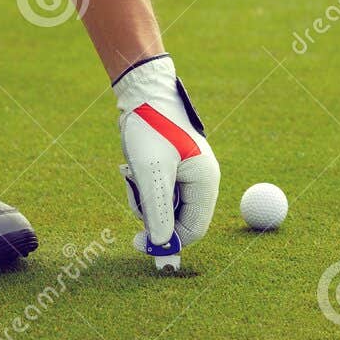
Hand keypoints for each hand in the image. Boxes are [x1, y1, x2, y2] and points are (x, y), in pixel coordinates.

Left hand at [113, 55, 219, 253]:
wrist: (142, 94)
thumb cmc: (150, 128)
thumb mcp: (151, 173)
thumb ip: (158, 210)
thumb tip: (161, 245)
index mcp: (206, 182)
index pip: (194, 229)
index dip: (169, 241)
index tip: (138, 243)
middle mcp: (202, 181)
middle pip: (179, 220)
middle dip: (153, 215)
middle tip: (133, 196)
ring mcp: (188, 176)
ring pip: (166, 208)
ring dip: (145, 200)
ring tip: (132, 175)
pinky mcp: (174, 171)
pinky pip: (160, 194)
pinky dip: (144, 190)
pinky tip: (135, 169)